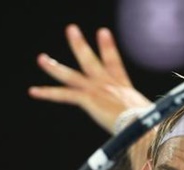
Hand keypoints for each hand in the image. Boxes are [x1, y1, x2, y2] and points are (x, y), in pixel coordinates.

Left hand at [28, 23, 151, 133]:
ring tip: (41, 58)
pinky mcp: (88, 99)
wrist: (142, 124)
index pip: (114, 61)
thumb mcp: (147, 116)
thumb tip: (150, 126)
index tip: (102, 32)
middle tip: (70, 29)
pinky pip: (63, 95)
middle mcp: (108, 83)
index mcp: (123, 87)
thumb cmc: (148, 124)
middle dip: (79, 44)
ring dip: (54, 66)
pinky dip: (47, 93)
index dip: (107, 46)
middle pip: (90, 59)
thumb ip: (144, 117)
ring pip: (70, 75)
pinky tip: (33, 91)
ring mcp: (96, 89)